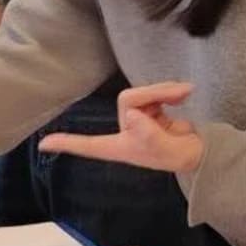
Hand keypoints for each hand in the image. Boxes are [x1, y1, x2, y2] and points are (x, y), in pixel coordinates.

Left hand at [36, 82, 203, 173]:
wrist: (201, 151)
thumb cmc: (182, 156)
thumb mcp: (171, 150)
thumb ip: (151, 135)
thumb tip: (132, 116)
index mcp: (122, 146)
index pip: (90, 145)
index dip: (69, 143)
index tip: (43, 145)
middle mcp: (124, 130)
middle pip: (128, 100)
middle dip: (155, 93)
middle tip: (183, 93)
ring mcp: (135, 119)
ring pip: (141, 92)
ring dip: (164, 90)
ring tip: (185, 94)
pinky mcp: (147, 109)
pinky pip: (151, 91)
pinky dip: (168, 90)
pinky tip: (183, 94)